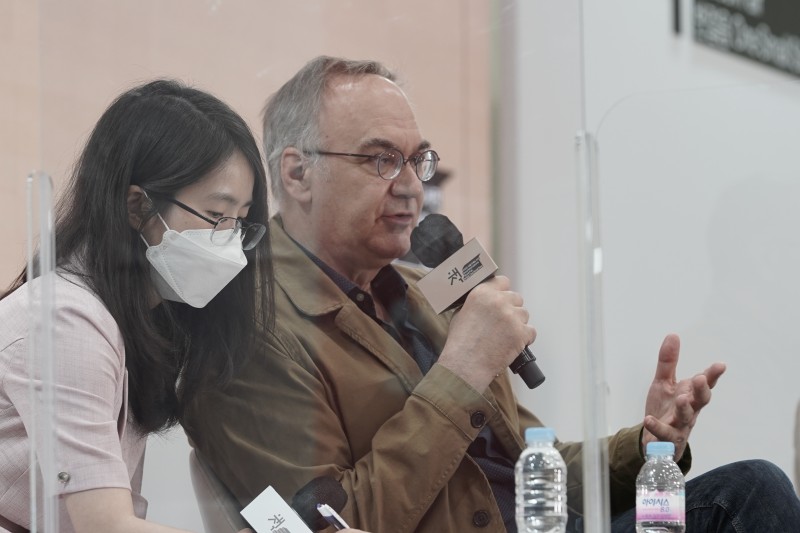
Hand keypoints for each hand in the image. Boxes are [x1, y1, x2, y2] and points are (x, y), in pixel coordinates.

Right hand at [438, 275, 535, 391]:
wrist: (466, 364)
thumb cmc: (461, 343)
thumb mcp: (461, 313)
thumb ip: (477, 303)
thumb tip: (486, 303)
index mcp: (482, 293)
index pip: (503, 281)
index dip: (503, 291)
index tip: (502, 300)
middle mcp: (498, 301)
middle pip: (516, 298)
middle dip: (511, 309)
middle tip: (502, 323)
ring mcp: (511, 317)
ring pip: (524, 314)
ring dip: (518, 323)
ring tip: (505, 336)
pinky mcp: (521, 333)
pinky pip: (531, 331)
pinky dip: (524, 338)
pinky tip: (513, 344)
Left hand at [641, 334, 725, 460]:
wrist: (655, 438)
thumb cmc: (665, 409)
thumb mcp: (663, 383)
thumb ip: (668, 362)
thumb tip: (673, 335)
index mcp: (690, 395)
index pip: (704, 384)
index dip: (713, 374)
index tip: (721, 365)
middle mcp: (689, 410)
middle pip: (701, 401)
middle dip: (702, 390)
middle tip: (701, 378)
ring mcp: (680, 425)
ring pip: (686, 418)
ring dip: (685, 408)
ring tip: (681, 398)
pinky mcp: (668, 439)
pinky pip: (664, 434)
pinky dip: (657, 427)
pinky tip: (648, 419)